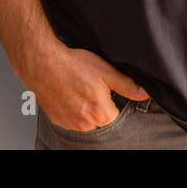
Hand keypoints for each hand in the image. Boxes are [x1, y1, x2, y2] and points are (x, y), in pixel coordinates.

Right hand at [20, 42, 149, 131]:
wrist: (43, 63)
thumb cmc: (73, 65)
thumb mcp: (105, 71)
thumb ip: (126, 85)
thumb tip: (143, 93)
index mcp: (100, 113)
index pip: (117, 116)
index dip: (113, 102)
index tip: (106, 91)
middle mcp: (85, 123)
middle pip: (101, 121)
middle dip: (100, 107)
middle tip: (91, 89)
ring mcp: (70, 124)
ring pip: (86, 122)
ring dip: (86, 111)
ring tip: (79, 90)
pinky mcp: (58, 121)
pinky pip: (72, 121)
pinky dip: (73, 111)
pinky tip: (70, 95)